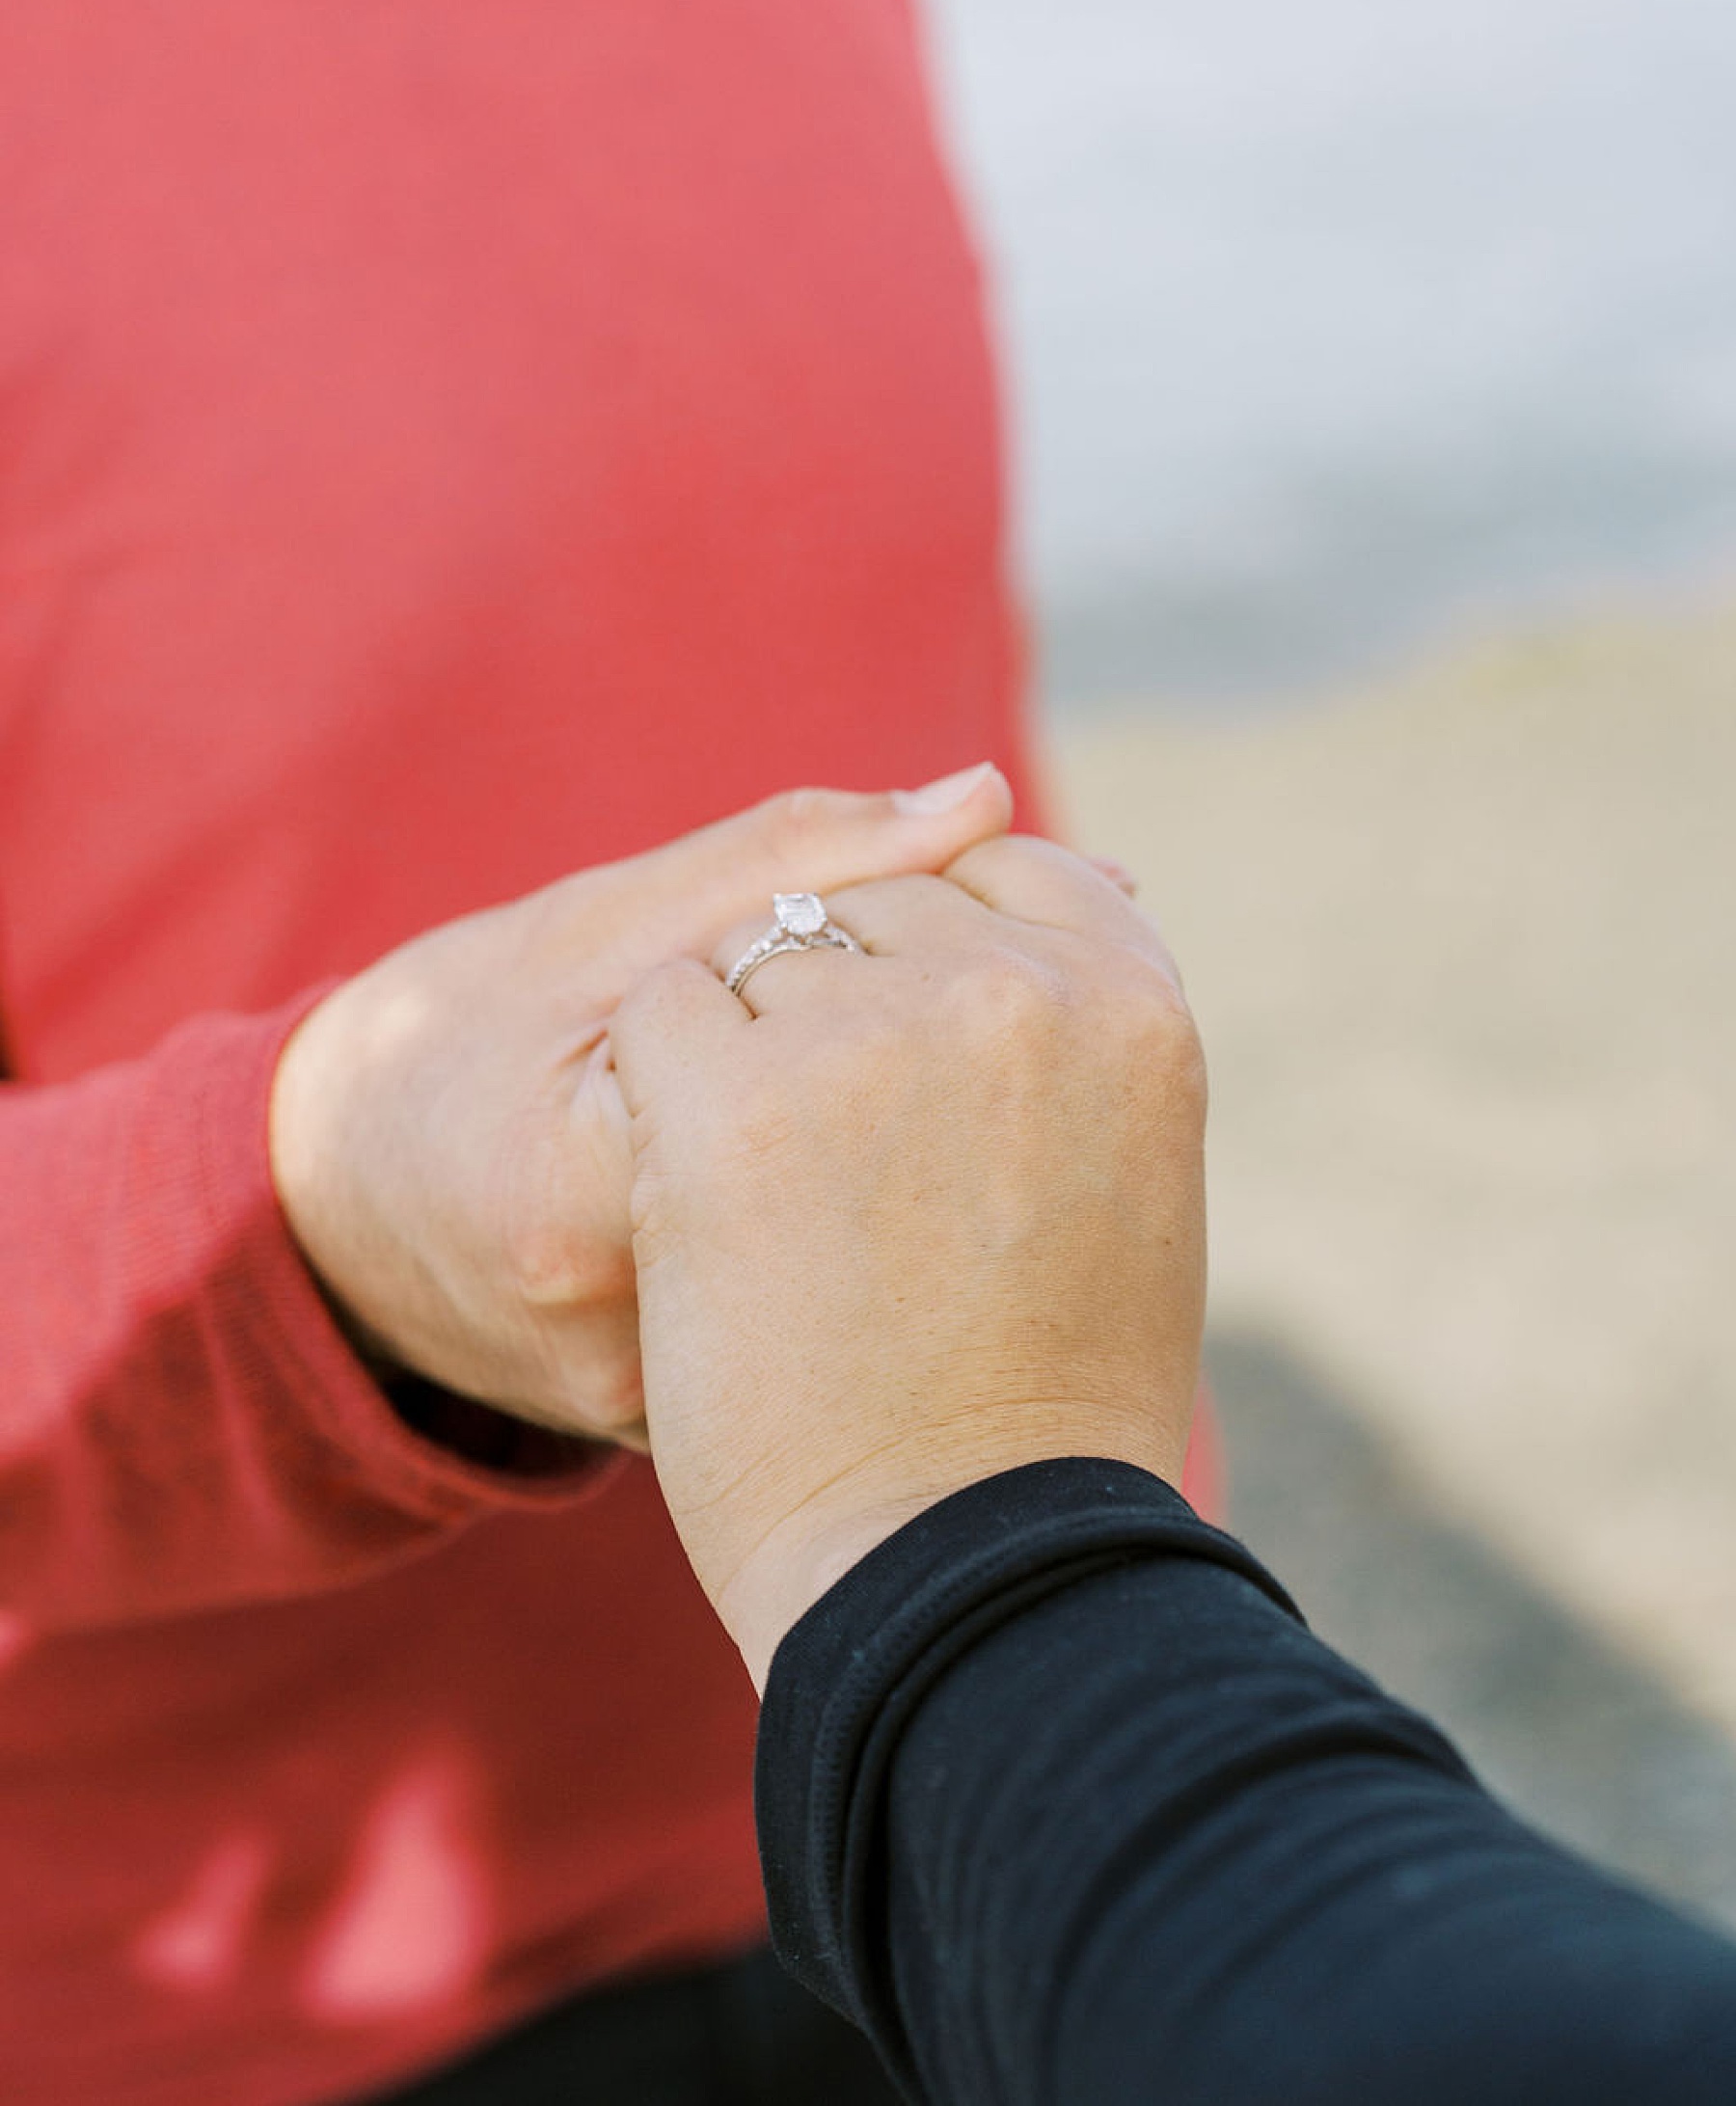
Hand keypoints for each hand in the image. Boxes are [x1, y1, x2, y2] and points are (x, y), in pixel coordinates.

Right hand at [267, 768, 1011, 1442]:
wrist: (334, 1209)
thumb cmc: (462, 1034)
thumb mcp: (599, 925)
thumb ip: (795, 863)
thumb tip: (988, 794)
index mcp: (577, 1191)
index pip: (828, 1078)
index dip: (905, 999)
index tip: (940, 953)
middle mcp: (623, 1333)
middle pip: (859, 1190)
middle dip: (922, 1092)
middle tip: (943, 1032)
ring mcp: (656, 1409)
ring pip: (857, 1269)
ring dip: (905, 1174)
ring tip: (898, 1112)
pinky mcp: (682, 1438)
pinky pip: (816, 1328)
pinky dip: (857, 1246)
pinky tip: (868, 1195)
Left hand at [611, 837, 1206, 1684]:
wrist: (955, 1566)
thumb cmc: (1047, 1391)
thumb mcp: (1118, 1175)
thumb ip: (1061, 1005)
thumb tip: (990, 810)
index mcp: (1133, 1001)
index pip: (1005, 867)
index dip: (938, 946)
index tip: (914, 1051)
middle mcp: (1017, 986)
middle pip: (875, 908)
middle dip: (843, 1003)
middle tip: (852, 1172)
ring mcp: (873, 1031)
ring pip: (761, 954)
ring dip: (751, 1053)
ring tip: (793, 1213)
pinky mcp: (736, 1096)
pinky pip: (662, 1013)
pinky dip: (658, 1095)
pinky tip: (708, 1206)